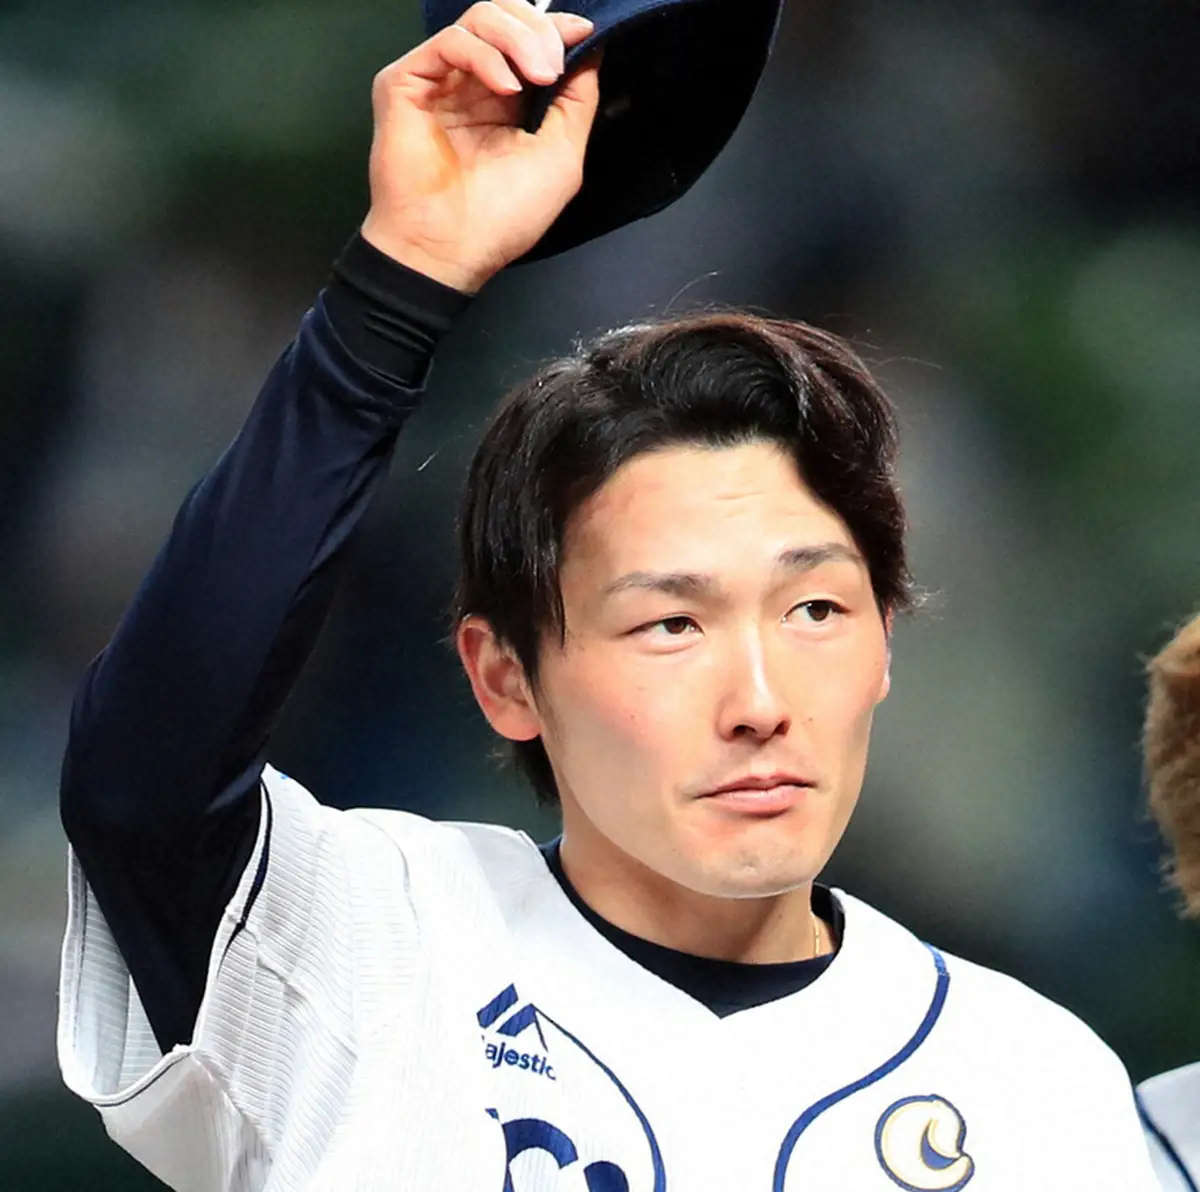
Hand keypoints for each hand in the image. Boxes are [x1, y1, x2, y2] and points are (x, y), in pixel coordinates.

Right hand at [360, 0, 599, 291]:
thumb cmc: (503, 217)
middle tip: (554, 65)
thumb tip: (589, 49)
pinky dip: (485, 56)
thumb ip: (576, 101)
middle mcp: (469, 86)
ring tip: (538, 75)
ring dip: (518, 38)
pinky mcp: (405, 83)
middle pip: (504, 17)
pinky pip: (450, 42)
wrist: (452, 249)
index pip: (526, 40)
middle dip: (538, 30)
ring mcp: (437, 82)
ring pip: (479, 19)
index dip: (555, 29)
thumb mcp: (562, 155)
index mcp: (503, 102)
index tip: (582, 33)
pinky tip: (506, 89)